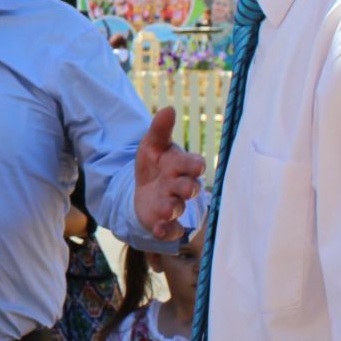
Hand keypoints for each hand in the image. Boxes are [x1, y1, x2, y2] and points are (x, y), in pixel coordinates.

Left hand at [134, 107, 205, 240]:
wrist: (143, 188)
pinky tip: (158, 230)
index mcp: (180, 166)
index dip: (194, 165)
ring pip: (178, 207)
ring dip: (173, 208)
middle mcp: (179, 186)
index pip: (192, 164)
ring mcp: (173, 204)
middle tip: (186, 188)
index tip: (197, 166)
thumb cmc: (154, 164)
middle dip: (187, 187)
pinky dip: (166, 231)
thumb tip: (168, 109)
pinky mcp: (165, 222)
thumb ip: (160, 129)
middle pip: (188, 187)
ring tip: (167, 208)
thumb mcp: (152, 144)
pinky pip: (170, 230)